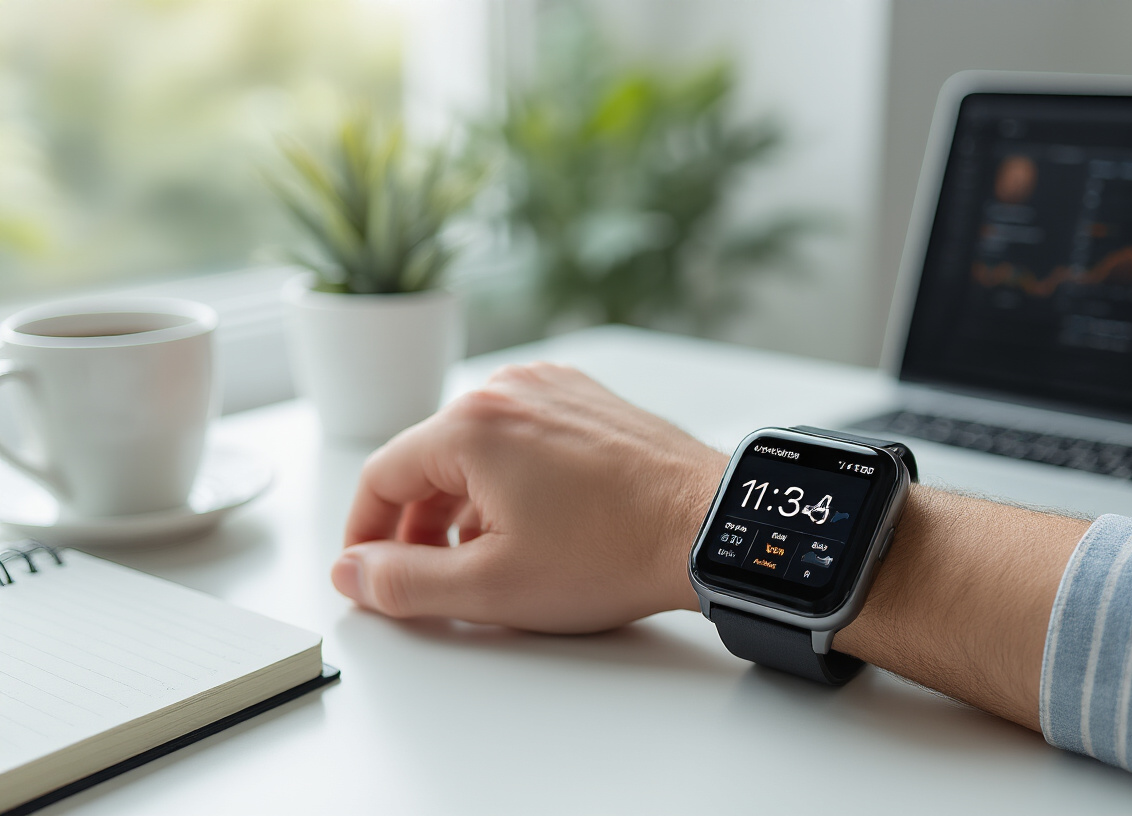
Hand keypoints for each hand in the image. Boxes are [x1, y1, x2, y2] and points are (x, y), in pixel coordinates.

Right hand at [333, 363, 726, 631]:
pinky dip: (506, 479)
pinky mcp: (586, 401)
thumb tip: (352, 572)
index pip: (382, 476)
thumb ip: (405, 583)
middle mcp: (508, 390)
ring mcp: (552, 389)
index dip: (365, 533)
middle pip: (428, 459)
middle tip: (425, 580)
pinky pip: (521, 436)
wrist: (710, 527)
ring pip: (475, 448)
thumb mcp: (492, 586)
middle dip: (417, 524)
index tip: (368, 574)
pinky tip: (530, 525)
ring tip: (483, 560)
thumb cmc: (612, 552)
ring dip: (462, 504)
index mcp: (471, 424)